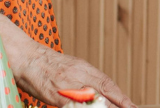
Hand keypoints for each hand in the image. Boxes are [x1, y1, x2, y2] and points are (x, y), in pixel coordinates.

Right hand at [14, 46, 134, 107]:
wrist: (27, 57)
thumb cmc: (48, 65)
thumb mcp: (71, 67)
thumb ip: (85, 78)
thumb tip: (99, 89)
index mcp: (84, 68)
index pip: (107, 83)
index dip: (120, 96)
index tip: (131, 105)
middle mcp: (79, 75)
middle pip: (104, 91)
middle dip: (118, 104)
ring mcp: (69, 85)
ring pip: (92, 99)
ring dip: (104, 107)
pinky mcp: (57, 94)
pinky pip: (74, 106)